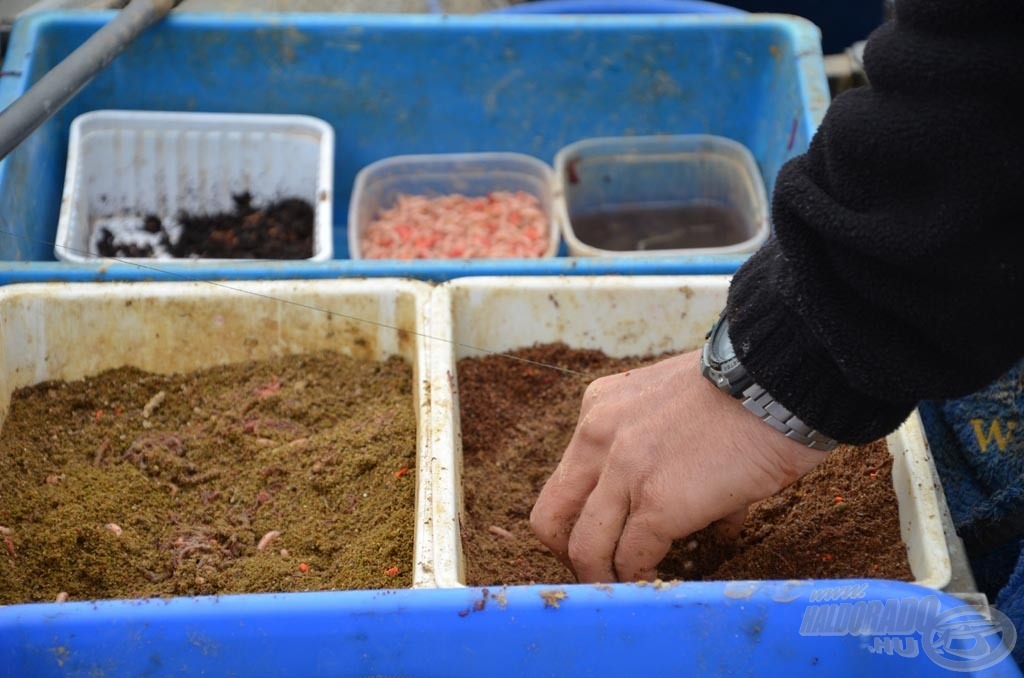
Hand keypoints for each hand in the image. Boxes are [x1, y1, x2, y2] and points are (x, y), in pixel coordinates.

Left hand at [530, 351, 828, 582]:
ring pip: (583, 549)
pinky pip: (632, 559)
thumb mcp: (673, 402)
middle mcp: (598, 436)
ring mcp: (624, 471)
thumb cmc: (746, 391)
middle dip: (571, 556)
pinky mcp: (658, 503)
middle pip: (550, 519)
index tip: (604, 538)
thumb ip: (659, 450)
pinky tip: (664, 583)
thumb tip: (692, 514)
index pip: (565, 480)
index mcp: (599, 408)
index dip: (579, 519)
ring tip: (633, 588)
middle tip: (602, 572)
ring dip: (605, 579)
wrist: (782, 378)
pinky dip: (644, 580)